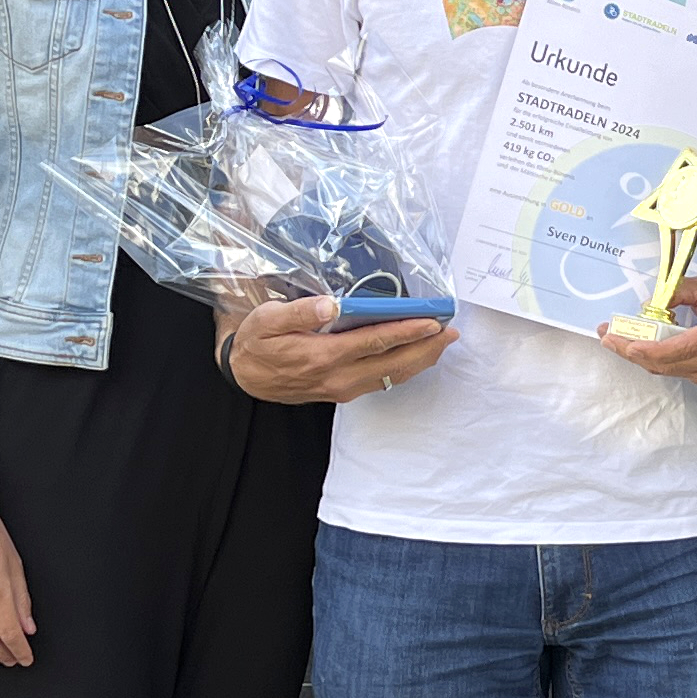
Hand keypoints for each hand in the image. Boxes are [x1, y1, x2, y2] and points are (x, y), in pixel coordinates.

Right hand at [218, 296, 457, 404]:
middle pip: (393, 364)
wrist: (244, 377)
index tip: (431, 322)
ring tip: (443, 342)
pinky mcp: (343, 392)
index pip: (374, 342)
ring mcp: (343, 388)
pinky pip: (382, 381)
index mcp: (323, 356)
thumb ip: (299, 313)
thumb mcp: (266, 320)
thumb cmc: (256, 343)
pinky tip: (417, 356)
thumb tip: (331, 305)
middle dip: (426, 348)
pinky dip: (405, 368)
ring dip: (421, 360)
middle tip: (452, 331)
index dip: (406, 331)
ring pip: (392, 376)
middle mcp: (339, 377)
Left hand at [602, 275, 696, 385]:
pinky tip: (639, 346)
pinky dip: (654, 360)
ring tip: (616, 341)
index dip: (646, 349)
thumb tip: (650, 305)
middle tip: (607, 338)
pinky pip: (674, 371)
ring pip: (667, 370)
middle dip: (631, 352)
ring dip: (639, 357)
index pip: (678, 349)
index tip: (622, 341)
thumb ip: (680, 292)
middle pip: (666, 364)